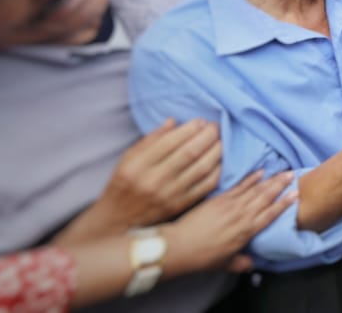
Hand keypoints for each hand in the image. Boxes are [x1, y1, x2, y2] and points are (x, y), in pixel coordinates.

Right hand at [58, 118, 222, 242]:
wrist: (119, 220)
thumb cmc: (124, 183)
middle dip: (208, 136)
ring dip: (217, 151)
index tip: (201, 121)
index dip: (190, 129)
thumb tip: (173, 121)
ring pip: (202, 168)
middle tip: (216, 127)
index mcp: (138, 165)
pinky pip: (206, 186)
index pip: (170, 142)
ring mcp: (169, 195)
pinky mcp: (180, 205)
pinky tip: (221, 160)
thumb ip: (150, 139)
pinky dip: (218, 170)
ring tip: (223, 140)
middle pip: (189, 153)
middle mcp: (154, 180)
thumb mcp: (128, 158)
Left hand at [163, 170, 296, 274]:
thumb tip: (252, 263)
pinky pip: (240, 185)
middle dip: (281, 185)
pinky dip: (251, 178)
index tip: (296, 194)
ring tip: (282, 171)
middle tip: (292, 174)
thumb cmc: (203, 258)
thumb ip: (242, 262)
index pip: (271, 214)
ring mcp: (232, 204)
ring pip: (256, 189)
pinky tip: (260, 171)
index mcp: (247, 231)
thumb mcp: (226, 264)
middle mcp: (243, 215)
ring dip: (270, 180)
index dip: (284, 203)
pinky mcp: (220, 198)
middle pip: (266, 197)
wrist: (180, 245)